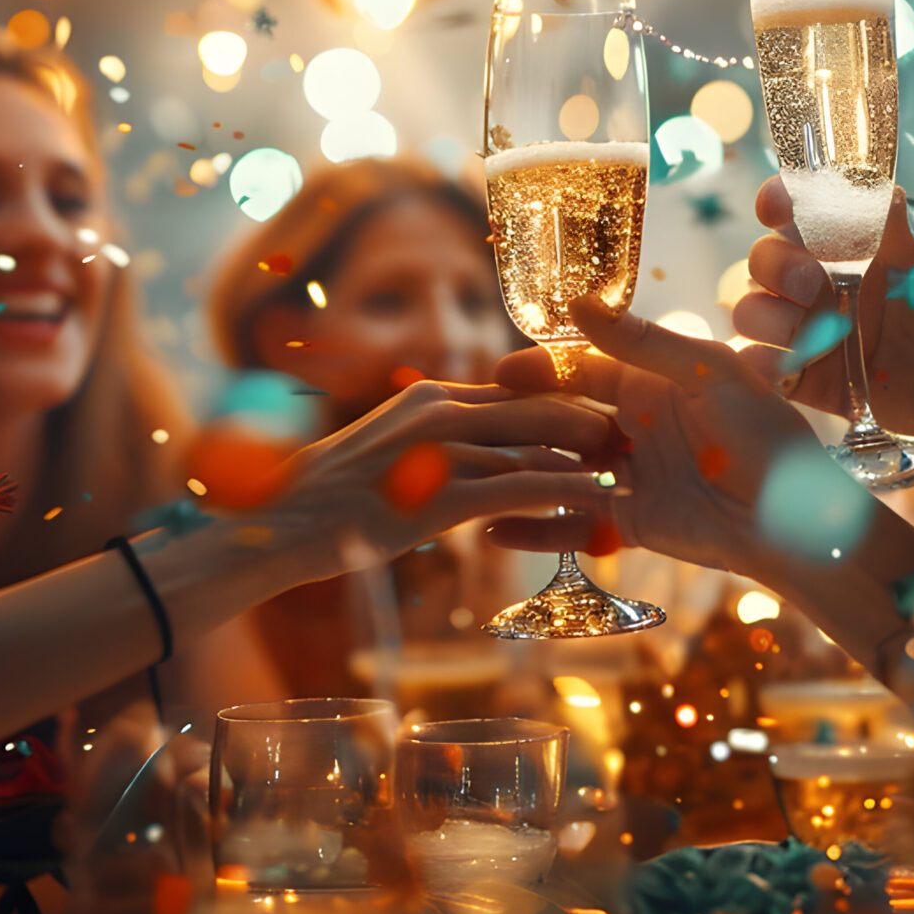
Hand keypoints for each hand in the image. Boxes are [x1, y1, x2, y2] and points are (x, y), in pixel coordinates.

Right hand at [255, 379, 616, 586]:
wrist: (278, 524)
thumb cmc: (332, 498)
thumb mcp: (391, 455)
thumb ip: (438, 445)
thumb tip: (485, 453)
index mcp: (431, 397)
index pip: (516, 389)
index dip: (567, 401)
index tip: (608, 415)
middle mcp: (437, 411)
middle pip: (535, 408)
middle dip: (589, 423)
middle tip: (635, 441)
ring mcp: (435, 451)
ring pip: (531, 447)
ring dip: (584, 461)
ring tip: (628, 473)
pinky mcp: (435, 496)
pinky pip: (513, 490)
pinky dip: (559, 494)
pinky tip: (592, 504)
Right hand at [486, 299, 886, 615]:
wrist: (795, 519)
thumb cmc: (764, 434)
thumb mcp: (707, 374)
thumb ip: (642, 342)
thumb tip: (579, 304)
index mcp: (655, 382)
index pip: (584, 368)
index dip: (543, 369)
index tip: (501, 373)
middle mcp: (636, 425)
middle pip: (563, 417)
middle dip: (520, 420)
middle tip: (475, 425)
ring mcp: (630, 475)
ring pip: (561, 468)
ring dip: (519, 470)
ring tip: (468, 475)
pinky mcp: (630, 523)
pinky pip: (573, 522)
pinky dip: (536, 528)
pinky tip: (493, 530)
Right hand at [731, 177, 913, 502]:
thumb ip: (907, 227)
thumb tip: (868, 191)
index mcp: (867, 246)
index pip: (806, 213)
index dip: (782, 201)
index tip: (777, 204)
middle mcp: (838, 287)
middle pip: (769, 261)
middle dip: (777, 262)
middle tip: (816, 280)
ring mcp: (829, 336)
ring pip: (758, 313)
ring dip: (764, 311)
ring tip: (809, 323)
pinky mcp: (828, 386)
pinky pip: (773, 372)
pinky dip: (763, 365)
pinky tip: (785, 362)